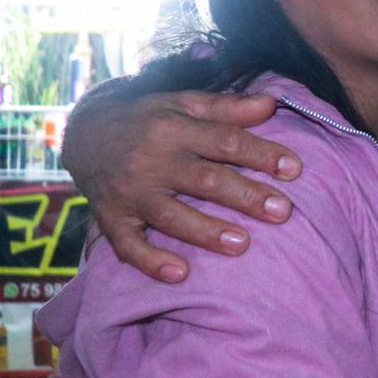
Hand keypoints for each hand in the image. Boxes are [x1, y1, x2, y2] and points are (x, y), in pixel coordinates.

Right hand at [66, 89, 300, 282]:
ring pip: (171, 215)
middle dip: (245, 196)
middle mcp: (151, 161)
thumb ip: (227, 107)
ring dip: (206, 232)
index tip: (294, 170)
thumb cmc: (149, 120)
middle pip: (204, 180)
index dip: (260, 154)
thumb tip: (271, 104)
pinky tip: (180, 273)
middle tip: (282, 211)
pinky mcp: (112, 218)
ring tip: (243, 244)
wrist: (83, 132)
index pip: (224, 141)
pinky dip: (151, 261)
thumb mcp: (184, 103)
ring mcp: (131, 193)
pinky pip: (128, 245)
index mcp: (173, 128)